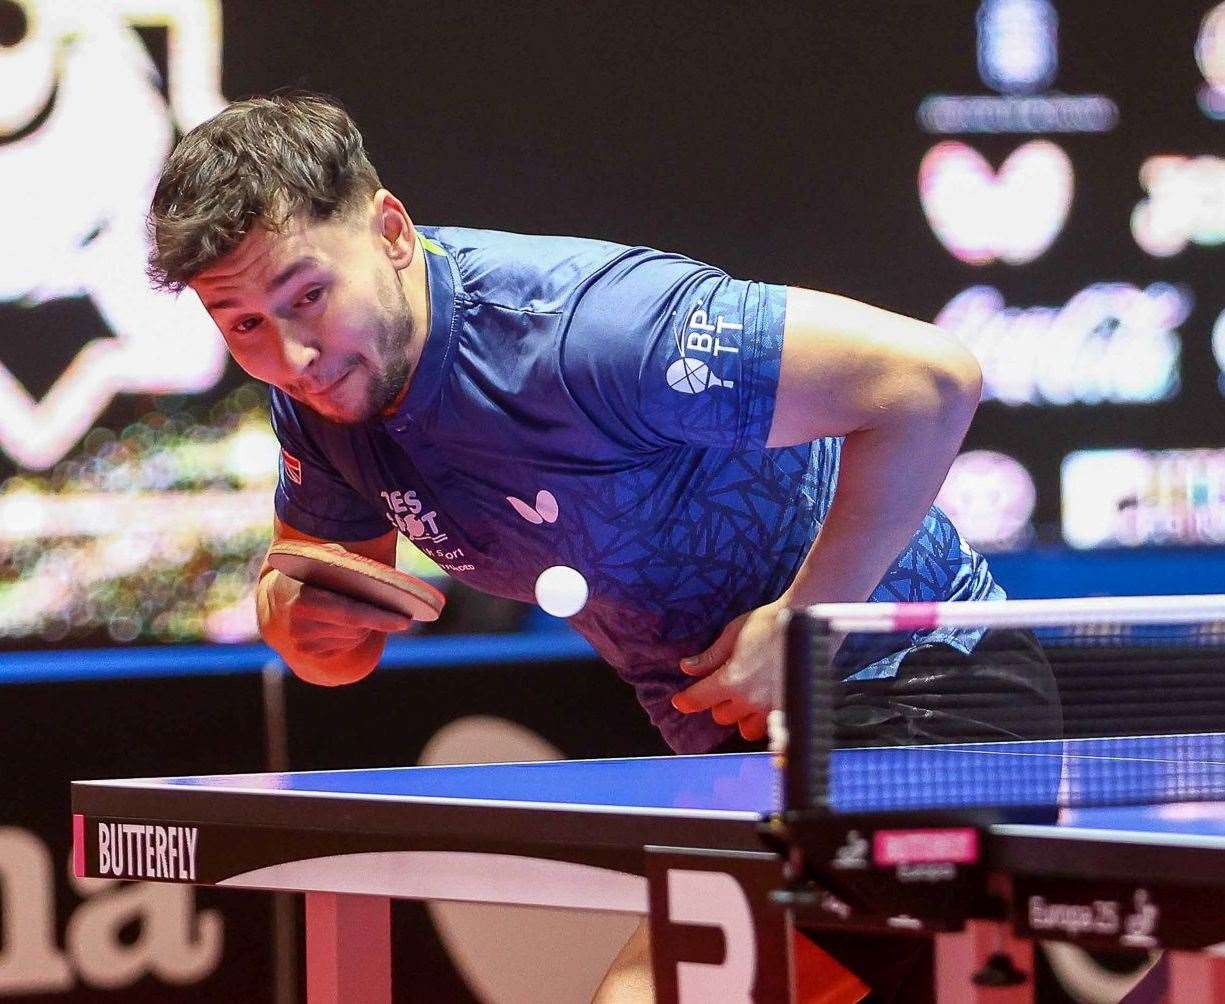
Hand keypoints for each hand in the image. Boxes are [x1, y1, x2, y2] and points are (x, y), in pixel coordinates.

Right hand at [258, 569, 411, 683]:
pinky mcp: (309, 653)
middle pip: (357, 628)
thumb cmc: (309, 572)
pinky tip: (347, 621)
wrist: (277, 599)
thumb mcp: (320, 558)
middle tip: (392, 609)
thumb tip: (371, 573)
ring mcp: (303, 643)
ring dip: (365, 626)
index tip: (405, 621)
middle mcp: (301, 626)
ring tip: (361, 608)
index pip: (351, 614)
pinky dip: (353, 634)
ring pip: (354, 638)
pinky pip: (346, 646)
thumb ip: (341, 559)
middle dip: (377, 619)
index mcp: (304, 600)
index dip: (380, 618)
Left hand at [671, 601, 788, 741]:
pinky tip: (766, 704)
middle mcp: (750, 699)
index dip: (686, 701)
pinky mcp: (790, 709)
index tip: (681, 701)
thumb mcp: (733, 633)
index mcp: (732, 679)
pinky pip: (770, 728)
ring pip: (746, 729)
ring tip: (748, 698)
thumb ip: (710, 656)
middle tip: (727, 686)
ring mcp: (771, 708)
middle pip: (722, 716)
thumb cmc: (771, 622)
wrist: (808, 621)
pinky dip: (764, 721)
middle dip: (720, 703)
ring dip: (742, 716)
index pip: (698, 700)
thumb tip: (687, 667)